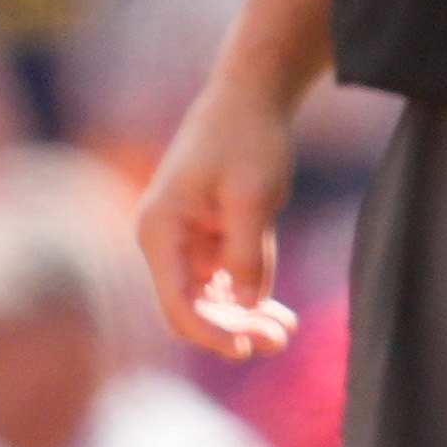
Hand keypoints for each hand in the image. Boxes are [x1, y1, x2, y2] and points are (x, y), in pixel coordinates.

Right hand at [139, 70, 305, 355]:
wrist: (250, 97)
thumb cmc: (246, 140)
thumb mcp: (254, 197)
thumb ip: (247, 253)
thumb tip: (245, 304)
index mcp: (160, 231)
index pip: (177, 304)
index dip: (211, 333)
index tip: (248, 349)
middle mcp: (164, 240)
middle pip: (193, 306)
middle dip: (234, 328)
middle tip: (280, 340)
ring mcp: (186, 240)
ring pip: (211, 298)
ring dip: (246, 317)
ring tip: (286, 332)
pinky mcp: (209, 236)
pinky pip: (226, 279)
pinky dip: (250, 295)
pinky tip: (280, 314)